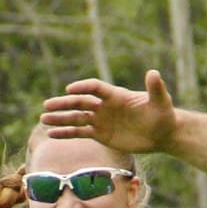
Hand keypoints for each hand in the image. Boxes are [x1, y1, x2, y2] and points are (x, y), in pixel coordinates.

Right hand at [40, 71, 178, 151]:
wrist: (162, 133)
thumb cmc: (163, 115)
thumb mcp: (161, 102)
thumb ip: (155, 88)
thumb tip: (153, 73)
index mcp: (116, 95)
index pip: (95, 88)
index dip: (83, 87)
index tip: (70, 89)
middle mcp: (105, 106)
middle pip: (80, 102)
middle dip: (64, 104)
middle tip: (47, 105)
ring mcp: (101, 120)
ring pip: (76, 118)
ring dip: (60, 119)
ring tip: (43, 119)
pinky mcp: (100, 134)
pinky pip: (79, 132)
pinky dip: (66, 133)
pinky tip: (51, 134)